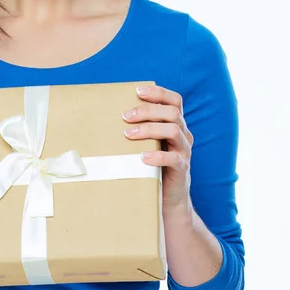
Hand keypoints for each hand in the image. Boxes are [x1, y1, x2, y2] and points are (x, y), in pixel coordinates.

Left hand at [122, 84, 193, 210]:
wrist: (168, 198)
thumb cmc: (152, 164)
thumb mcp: (148, 142)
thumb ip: (138, 128)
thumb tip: (105, 114)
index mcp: (176, 123)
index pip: (175, 100)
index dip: (159, 92)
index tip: (138, 91)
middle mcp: (183, 134)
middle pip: (172, 112)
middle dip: (147, 110)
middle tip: (125, 117)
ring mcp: (184, 151)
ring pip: (174, 130)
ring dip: (149, 129)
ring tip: (129, 134)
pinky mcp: (182, 169)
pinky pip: (174, 158)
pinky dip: (158, 155)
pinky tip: (142, 157)